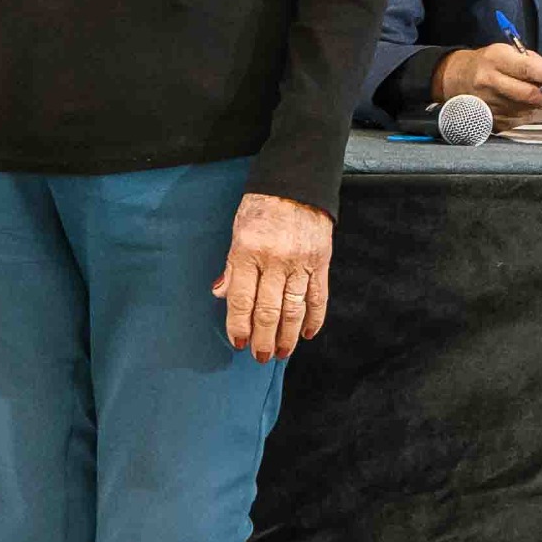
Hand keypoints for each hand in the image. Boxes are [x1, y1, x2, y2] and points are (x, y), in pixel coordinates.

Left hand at [214, 192, 333, 361]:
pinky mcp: (320, 261)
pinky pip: (318, 296)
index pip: (241, 299)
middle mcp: (274, 260)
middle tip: (260, 356)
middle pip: (268, 310)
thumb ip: (231, 267)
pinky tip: (308, 334)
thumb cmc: (261, 208)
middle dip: (263, 338)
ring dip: (288, 335)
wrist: (296, 185)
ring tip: (282, 352)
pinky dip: (315, 318)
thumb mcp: (237, 232)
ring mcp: (300, 262)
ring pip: (294, 309)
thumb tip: (220, 295)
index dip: (239, 325)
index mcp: (247, 252)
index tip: (238, 343)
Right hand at [433, 41, 541, 115]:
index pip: (529, 69)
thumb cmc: (487, 63)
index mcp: (496, 60)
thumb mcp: (508, 52)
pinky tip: (525, 104)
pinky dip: (529, 112)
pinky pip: (519, 119)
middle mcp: (490, 82)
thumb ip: (534, 64)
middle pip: (530, 95)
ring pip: (528, 109)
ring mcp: (489, 104)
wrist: (455, 79)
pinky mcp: (489, 119)